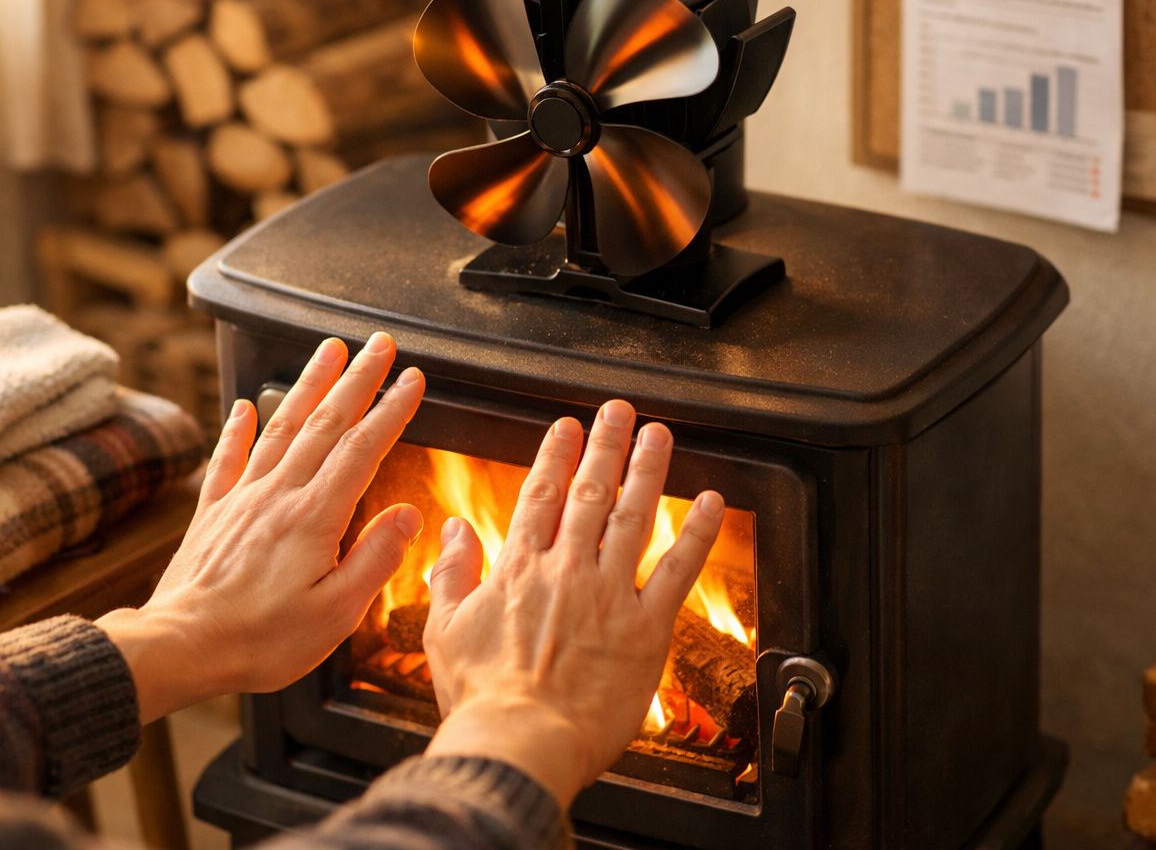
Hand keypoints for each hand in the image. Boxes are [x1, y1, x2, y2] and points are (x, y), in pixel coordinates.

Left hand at [99, 332, 425, 722]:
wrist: (179, 646)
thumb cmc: (259, 640)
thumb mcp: (335, 614)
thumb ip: (375, 559)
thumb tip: (408, 516)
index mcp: (315, 518)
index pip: (363, 449)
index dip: (392, 410)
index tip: (413, 380)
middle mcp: (278, 496)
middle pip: (326, 422)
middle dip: (358, 378)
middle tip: (380, 344)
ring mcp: (242, 499)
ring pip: (282, 426)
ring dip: (309, 384)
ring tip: (329, 350)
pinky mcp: (212, 514)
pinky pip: (228, 458)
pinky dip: (238, 428)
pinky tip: (245, 407)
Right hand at [422, 400, 724, 807]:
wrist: (520, 744)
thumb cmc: (481, 699)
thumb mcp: (444, 631)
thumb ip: (451, 573)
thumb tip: (451, 528)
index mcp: (518, 570)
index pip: (540, 496)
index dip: (556, 456)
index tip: (567, 428)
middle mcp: (566, 571)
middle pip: (590, 493)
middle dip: (606, 446)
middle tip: (618, 411)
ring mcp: (608, 596)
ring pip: (633, 517)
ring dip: (648, 470)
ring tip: (659, 435)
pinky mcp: (645, 629)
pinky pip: (677, 570)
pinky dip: (696, 533)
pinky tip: (710, 502)